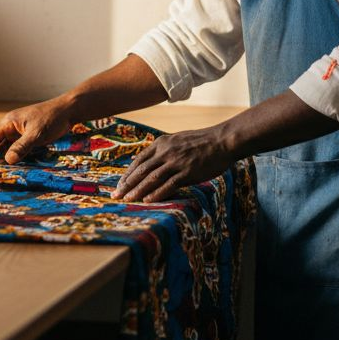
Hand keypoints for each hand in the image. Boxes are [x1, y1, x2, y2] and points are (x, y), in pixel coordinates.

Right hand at [0, 96, 75, 164]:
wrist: (67, 111)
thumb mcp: (36, 133)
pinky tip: (8, 165)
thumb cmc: (51, 118)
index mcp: (9, 122)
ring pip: (5, 146)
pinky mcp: (28, 136)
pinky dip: (10, 156)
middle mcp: (11, 126)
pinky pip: (15, 147)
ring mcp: (20, 131)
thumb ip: (22, 146)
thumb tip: (7, 160)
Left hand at [112, 127, 234, 201]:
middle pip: (141, 170)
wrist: (222, 141)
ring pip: (152, 178)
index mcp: (161, 144)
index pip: (139, 161)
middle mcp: (165, 152)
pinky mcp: (187, 172)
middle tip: (116, 195)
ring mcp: (176, 162)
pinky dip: (157, 193)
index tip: (120, 185)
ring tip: (128, 200)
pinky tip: (148, 200)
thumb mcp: (176, 140)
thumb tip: (144, 161)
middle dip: (127, 184)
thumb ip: (161, 150)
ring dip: (138, 190)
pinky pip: (169, 184)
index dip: (128, 174)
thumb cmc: (201, 142)